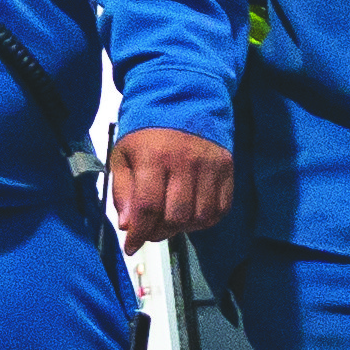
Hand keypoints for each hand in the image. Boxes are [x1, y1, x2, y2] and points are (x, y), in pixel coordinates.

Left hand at [100, 127, 236, 252]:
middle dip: (159, 231)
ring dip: (182, 228)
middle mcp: (185, 161)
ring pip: (199, 216)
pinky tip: (190, 214)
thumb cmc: (146, 134)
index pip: (148, 206)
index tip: (131, 247)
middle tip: (149, 230)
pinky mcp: (226, 168)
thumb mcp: (123, 156)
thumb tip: (127, 226)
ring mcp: (210, 165)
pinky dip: (204, 220)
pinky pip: (220, 208)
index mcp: (154, 156)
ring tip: (169, 221)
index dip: (138, 233)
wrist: (182, 102)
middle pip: (176, 216)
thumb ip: (123, 191)